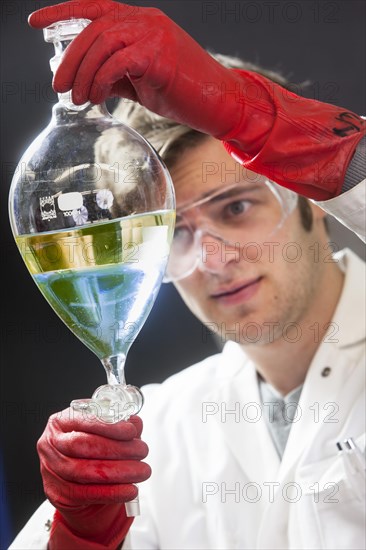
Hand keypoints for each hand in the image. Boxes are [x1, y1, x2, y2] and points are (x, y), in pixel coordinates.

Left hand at [28, 0, 271, 143]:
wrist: (220, 102)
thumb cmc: (183, 92)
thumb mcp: (141, 81)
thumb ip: (115, 74)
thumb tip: (86, 84)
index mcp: (141, 21)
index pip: (96, 9)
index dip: (63, 12)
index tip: (36, 23)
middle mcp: (146, 20)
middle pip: (93, 29)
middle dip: (70, 59)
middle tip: (59, 86)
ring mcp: (154, 34)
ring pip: (103, 45)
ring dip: (84, 75)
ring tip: (78, 99)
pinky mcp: (160, 55)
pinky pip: (118, 63)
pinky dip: (101, 81)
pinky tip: (97, 98)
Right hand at [37, 408, 150, 548]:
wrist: (76, 480)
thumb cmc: (89, 448)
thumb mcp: (101, 430)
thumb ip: (118, 423)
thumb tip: (135, 422)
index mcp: (60, 422)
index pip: (83, 420)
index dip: (108, 426)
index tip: (131, 431)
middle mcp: (51, 444)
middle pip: (83, 445)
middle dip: (117, 448)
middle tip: (142, 451)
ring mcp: (51, 470)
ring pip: (85, 471)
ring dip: (119, 472)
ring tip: (142, 471)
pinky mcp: (58, 493)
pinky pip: (87, 494)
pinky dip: (112, 493)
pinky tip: (130, 490)